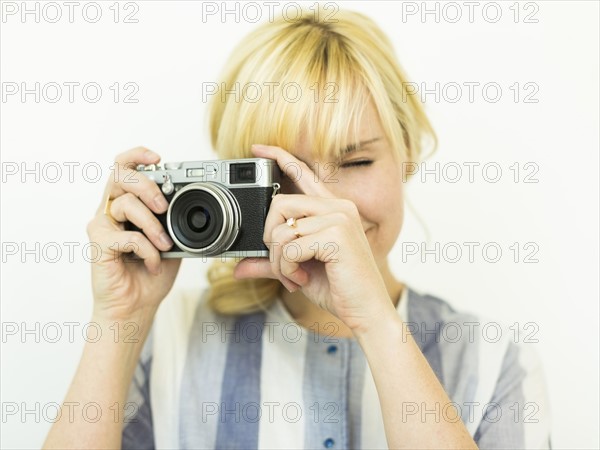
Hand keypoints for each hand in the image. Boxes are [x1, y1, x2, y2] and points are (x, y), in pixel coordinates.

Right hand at [86, 147, 180, 322]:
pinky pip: (127, 236)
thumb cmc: (150, 275)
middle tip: (163, 206)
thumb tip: (190, 201)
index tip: (159, 158)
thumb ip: (174, 220)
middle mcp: (110, 210)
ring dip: (153, 225)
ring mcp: (102, 226)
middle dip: (147, 185)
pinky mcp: (98, 244)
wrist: (136, 307)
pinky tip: (153, 263)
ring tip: (165, 244)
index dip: (138, 156)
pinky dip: (148, 250)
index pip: (124, 167)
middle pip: (119, 174)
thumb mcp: (172, 241)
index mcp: (126, 204)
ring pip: (125, 204)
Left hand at [234, 144, 392, 331]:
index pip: (303, 174)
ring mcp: (339, 219)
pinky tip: (301, 280)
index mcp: (332, 209)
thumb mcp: (297, 270)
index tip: (258, 148)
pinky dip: (286, 269)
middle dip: (270, 238)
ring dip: (279, 261)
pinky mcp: (336, 236)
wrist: (366, 312)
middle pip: (279, 204)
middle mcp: (338, 208)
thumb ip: (270, 262)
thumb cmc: (338, 288)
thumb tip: (237, 266)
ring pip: (282, 230)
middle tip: (282, 263)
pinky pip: (290, 248)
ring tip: (294, 276)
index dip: (280, 158)